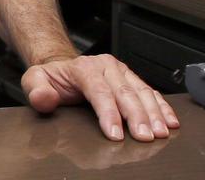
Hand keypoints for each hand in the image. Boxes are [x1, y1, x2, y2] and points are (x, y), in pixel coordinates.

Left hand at [21, 54, 178, 141]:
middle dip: (137, 117)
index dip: (108, 113)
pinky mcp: (132, 79)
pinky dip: (162, 107)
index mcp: (84, 68)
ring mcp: (121, 72)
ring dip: (154, 113)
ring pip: (142, 92)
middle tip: (144, 138)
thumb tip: (45, 99)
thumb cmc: (51, 79)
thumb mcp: (34, 80)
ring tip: (161, 132)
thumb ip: (36, 90)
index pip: (99, 91)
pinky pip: (151, 92)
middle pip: (125, 93)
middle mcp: (106, 67)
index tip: (115, 134)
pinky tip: (171, 121)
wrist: (62, 69)